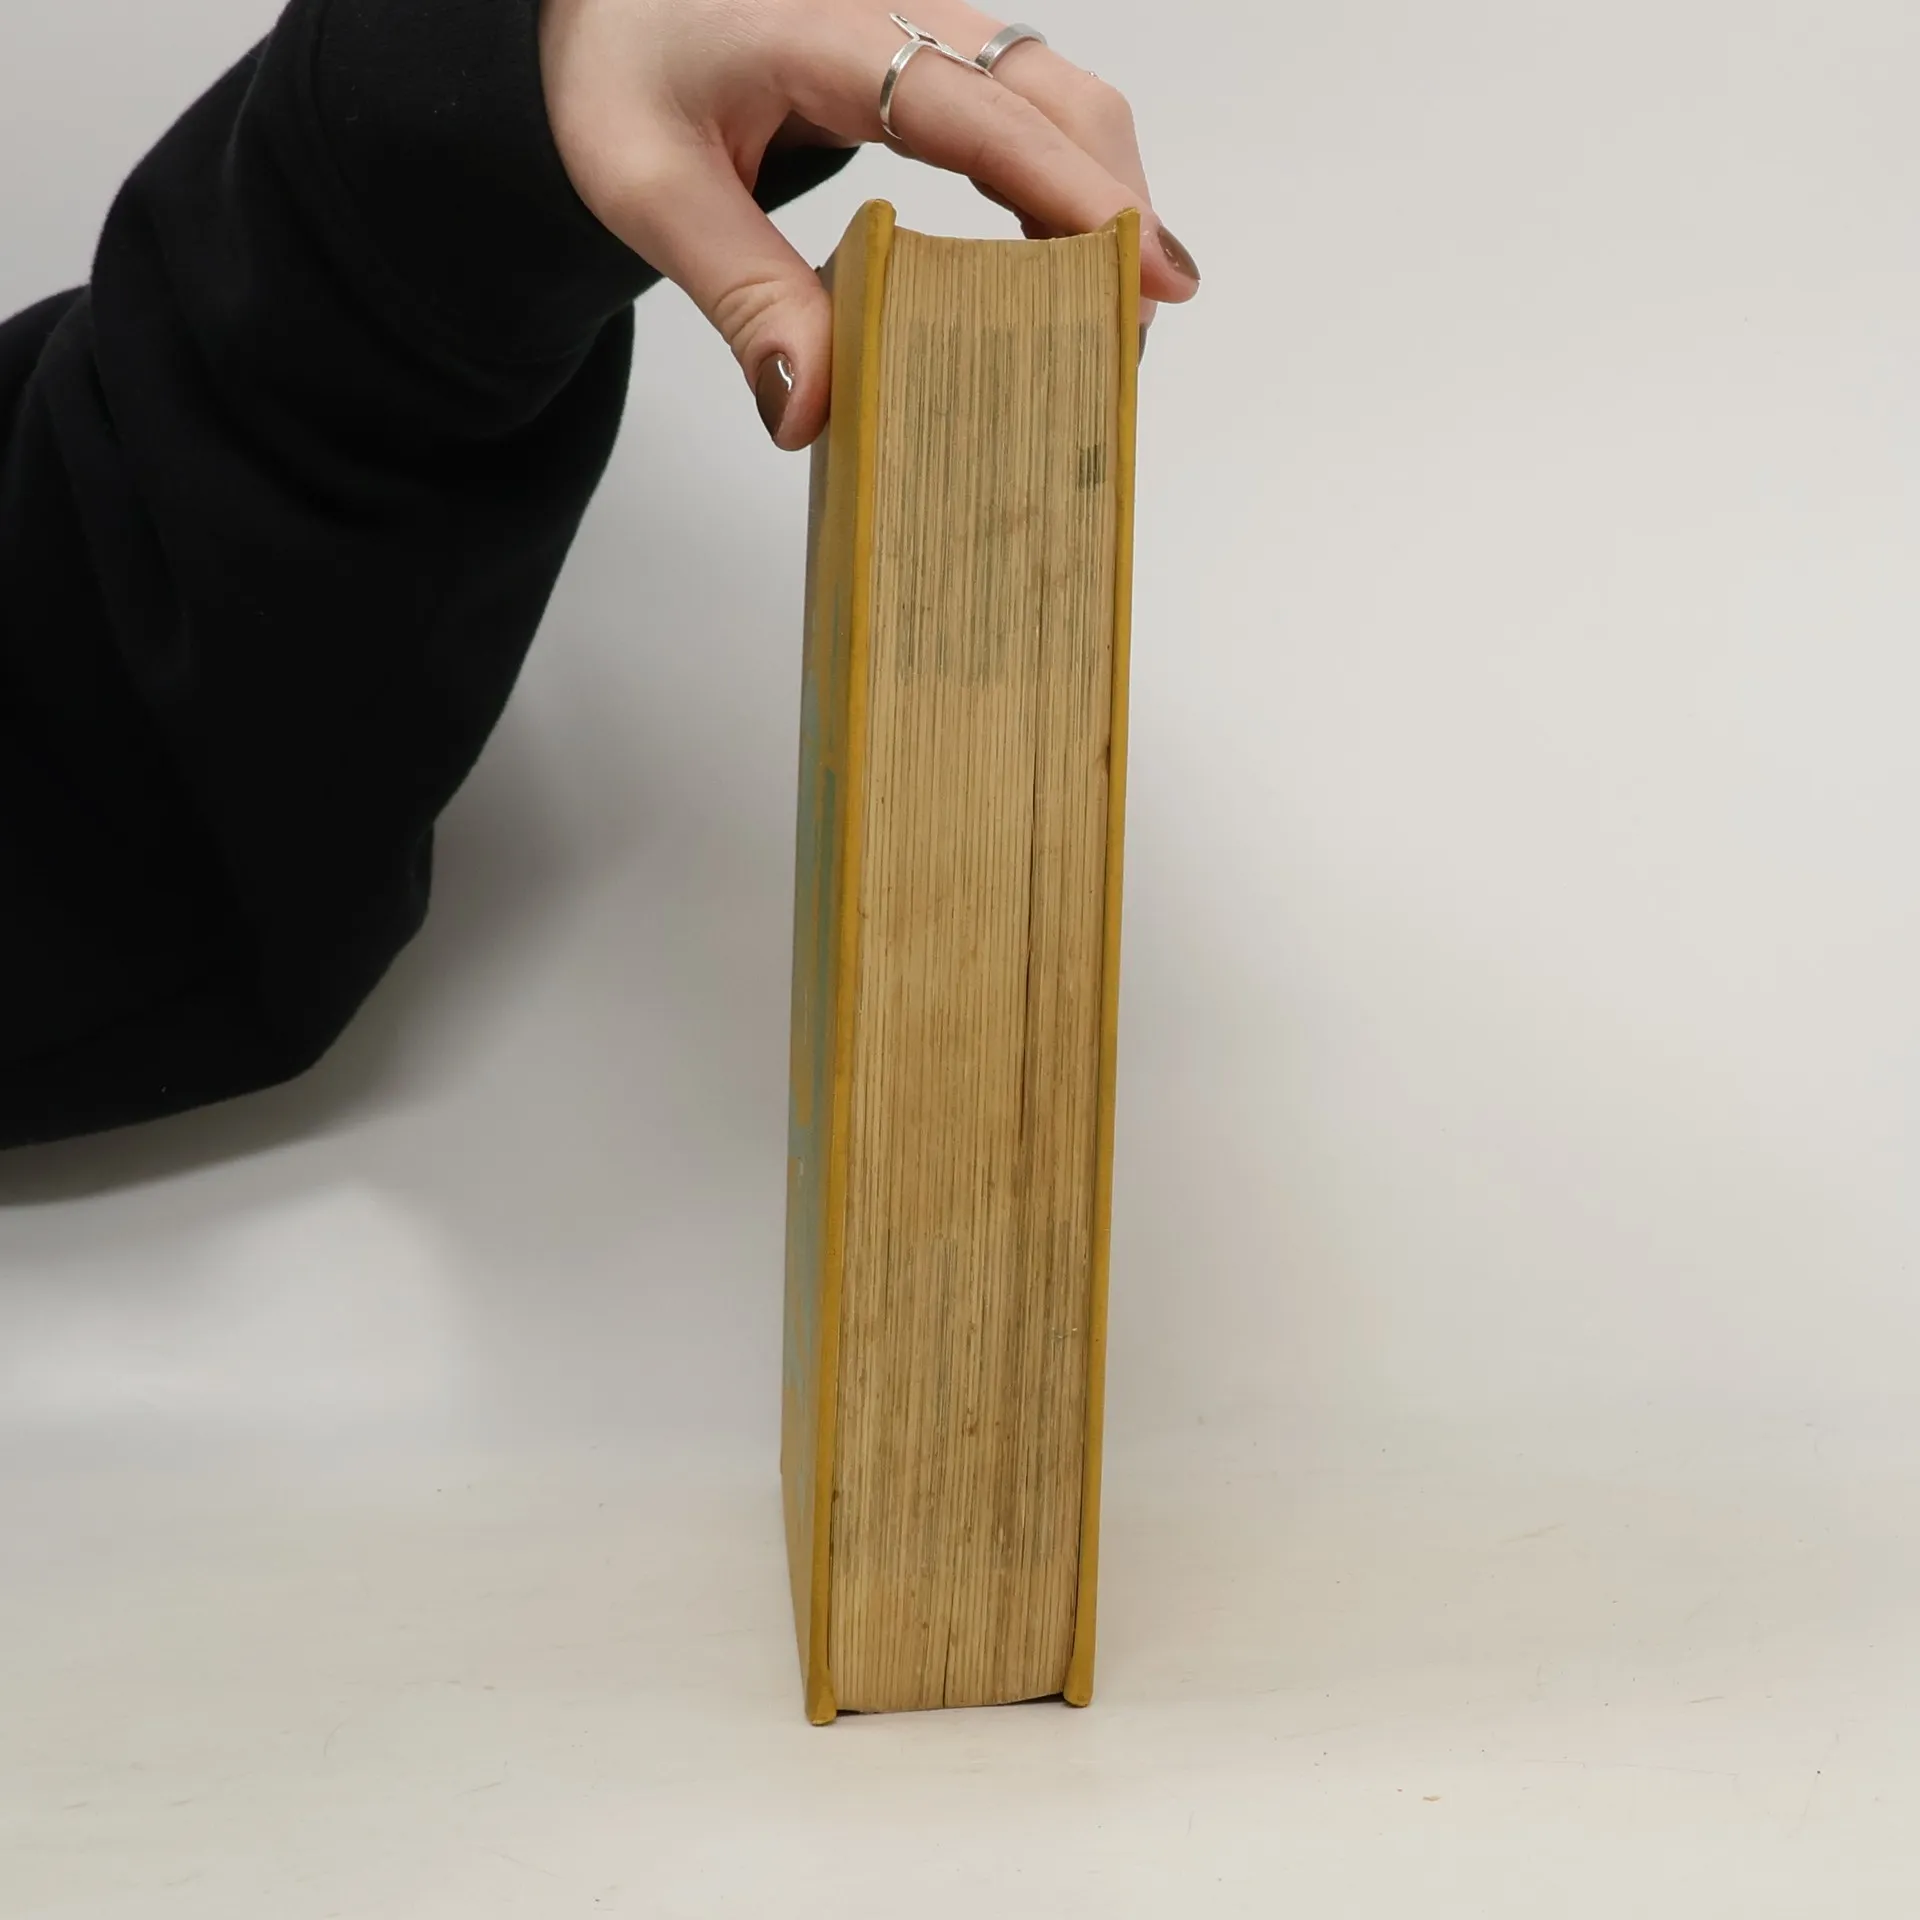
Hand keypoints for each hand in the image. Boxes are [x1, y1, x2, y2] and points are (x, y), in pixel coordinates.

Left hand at [538, 0, 1199, 448]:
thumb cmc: (626, 65)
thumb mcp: (648, 182)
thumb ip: (737, 290)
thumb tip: (811, 409)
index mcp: (835, 32)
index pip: (987, 117)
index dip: (1077, 197)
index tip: (1151, 274)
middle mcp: (908, 14)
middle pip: (1062, 101)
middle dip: (1119, 214)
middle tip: (1134, 336)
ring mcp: (933, 31)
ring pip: (1064, 105)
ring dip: (1104, 205)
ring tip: (1111, 323)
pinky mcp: (939, 61)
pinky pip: (1033, 118)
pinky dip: (1068, 192)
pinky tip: (1064, 269)